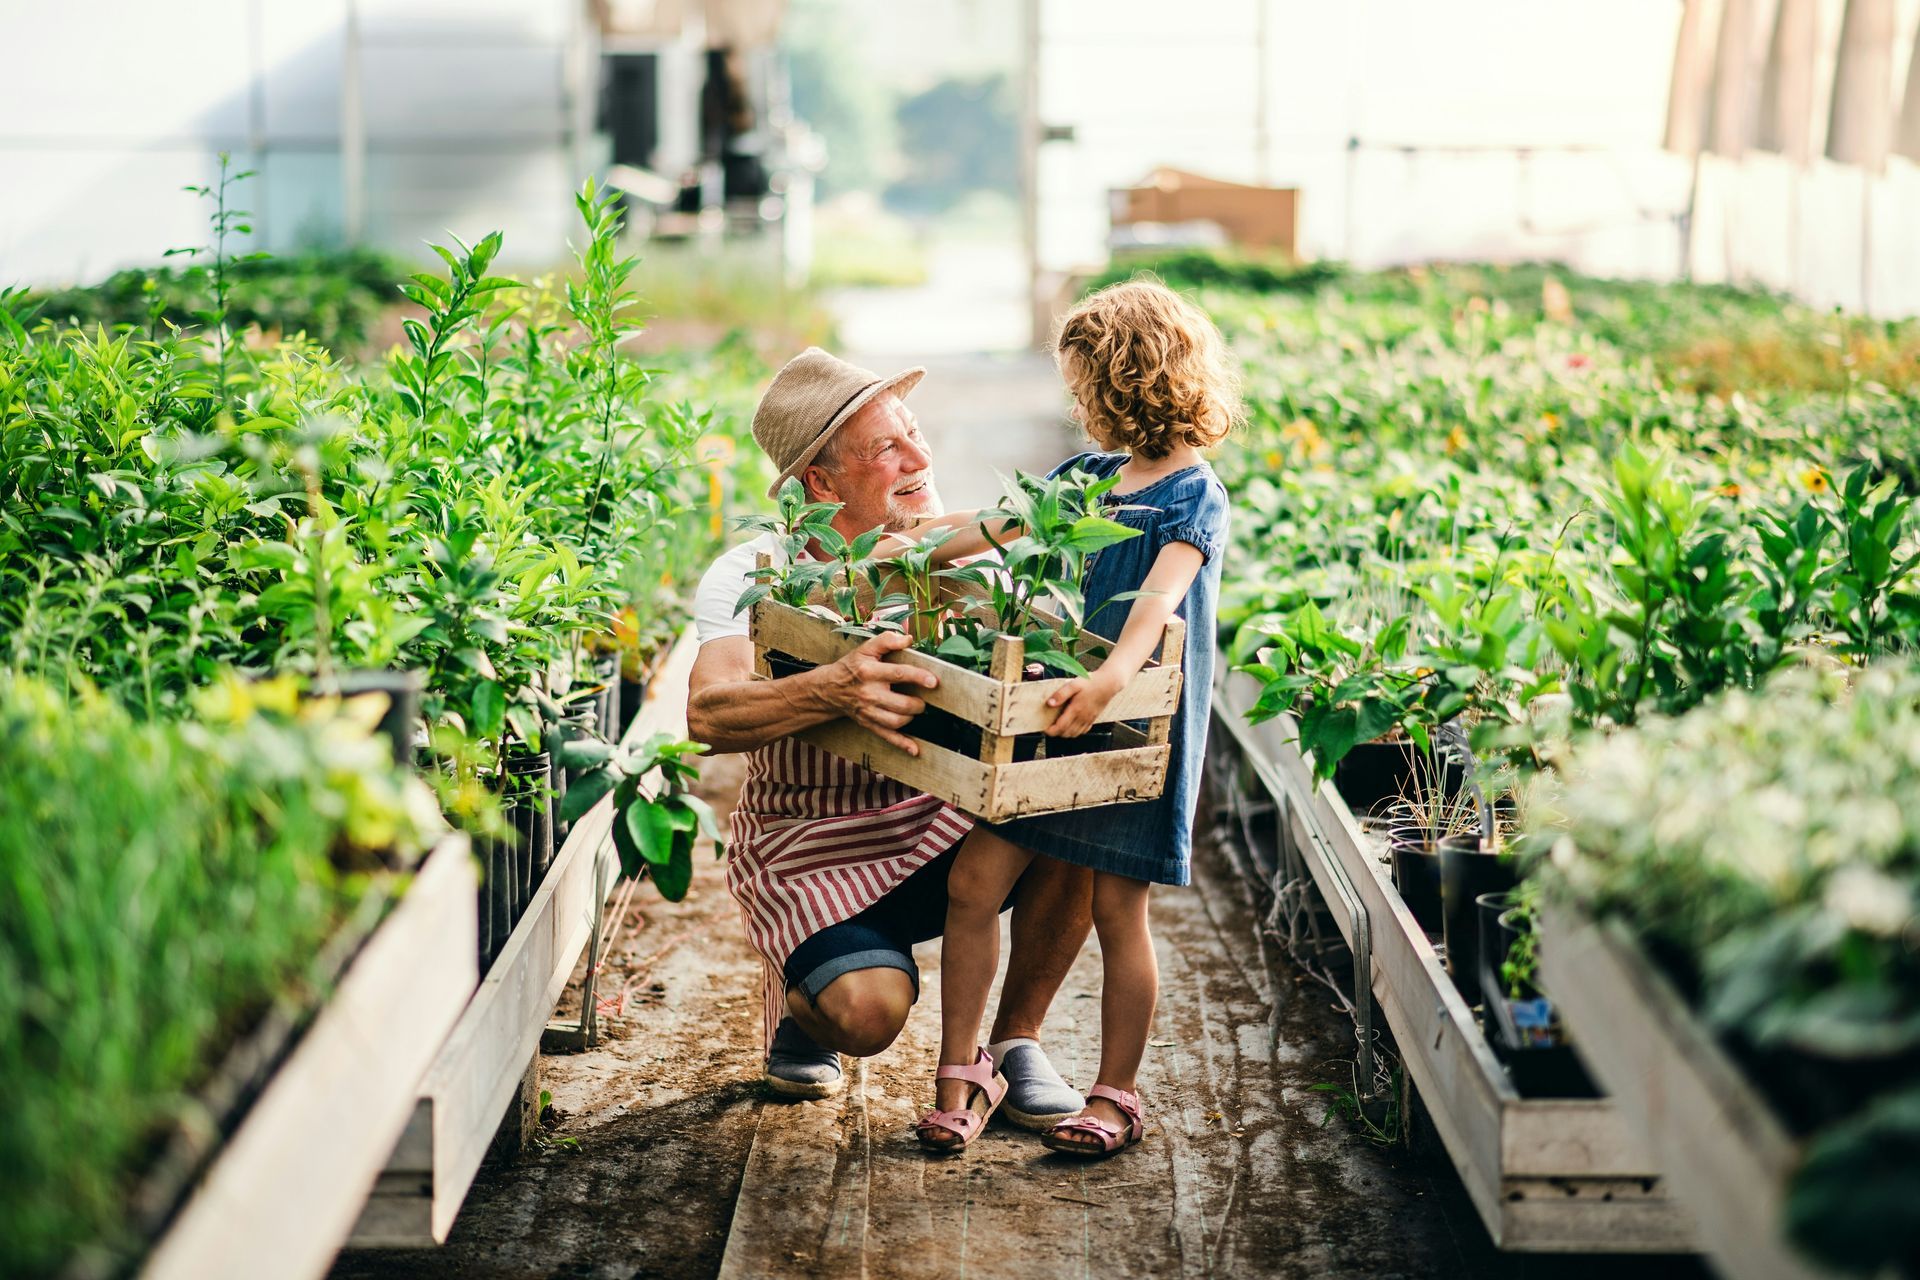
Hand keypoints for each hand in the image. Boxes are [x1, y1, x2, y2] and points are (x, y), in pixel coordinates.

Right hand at [818, 631, 938, 754]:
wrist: (829, 688)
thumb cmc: (852, 666)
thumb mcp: (866, 649)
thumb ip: (887, 640)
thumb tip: (908, 639)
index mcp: (870, 672)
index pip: (899, 674)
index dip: (918, 677)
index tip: (934, 681)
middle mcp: (869, 693)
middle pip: (901, 703)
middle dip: (918, 703)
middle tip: (923, 698)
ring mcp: (869, 711)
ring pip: (896, 721)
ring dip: (912, 717)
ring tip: (915, 708)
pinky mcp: (869, 723)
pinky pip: (887, 736)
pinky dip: (902, 744)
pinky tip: (915, 749)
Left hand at [1043, 669, 1121, 737]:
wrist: (1109, 683)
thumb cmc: (1091, 682)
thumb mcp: (1073, 684)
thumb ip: (1061, 694)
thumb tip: (1049, 704)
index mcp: (1076, 710)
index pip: (1060, 727)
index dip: (1050, 731)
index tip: (1044, 728)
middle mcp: (1082, 717)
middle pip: (1066, 733)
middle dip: (1056, 732)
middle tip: (1049, 726)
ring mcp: (1088, 719)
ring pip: (1074, 734)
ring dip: (1064, 733)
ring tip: (1058, 726)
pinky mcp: (1093, 719)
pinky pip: (1082, 731)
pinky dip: (1074, 732)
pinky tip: (1071, 726)